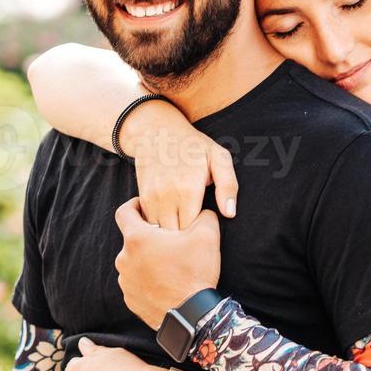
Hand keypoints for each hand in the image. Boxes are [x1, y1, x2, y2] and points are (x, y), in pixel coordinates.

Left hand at [114, 197, 220, 329]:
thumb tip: (202, 210)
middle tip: (169, 242)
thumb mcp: (207, 235)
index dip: (134, 205)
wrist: (191, 316)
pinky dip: (148, 280)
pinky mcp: (130, 299)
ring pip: (134, 262)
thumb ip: (204, 214)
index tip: (144, 207)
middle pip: (132, 239)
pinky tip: (166, 283)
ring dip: (147, 260)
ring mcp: (125, 281)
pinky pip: (137, 283)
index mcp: (137, 238)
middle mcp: (124, 258)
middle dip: (148, 238)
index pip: (124, 212)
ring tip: (169, 266)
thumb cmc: (195, 273)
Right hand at [119, 100, 238, 229]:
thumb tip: (229, 213)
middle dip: (186, 238)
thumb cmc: (193, 146)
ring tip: (184, 226)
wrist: (157, 131)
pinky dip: (160, 227)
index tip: (207, 225)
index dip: (202, 232)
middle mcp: (167, 196)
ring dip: (172, 236)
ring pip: (160, 234)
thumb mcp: (219, 158)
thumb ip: (228, 185)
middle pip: (176, 236)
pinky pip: (150, 224)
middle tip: (196, 231)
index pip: (195, 230)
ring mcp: (151, 198)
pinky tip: (172, 220)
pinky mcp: (142, 198)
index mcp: (189, 189)